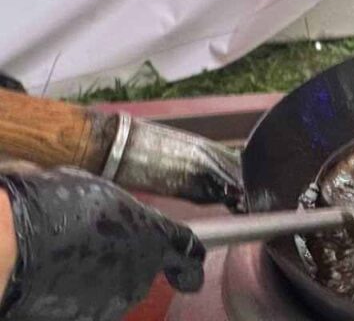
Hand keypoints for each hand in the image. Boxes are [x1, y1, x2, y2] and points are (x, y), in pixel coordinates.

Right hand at [0, 167, 203, 320]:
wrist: (11, 246)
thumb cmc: (55, 207)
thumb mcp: (102, 192)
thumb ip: (122, 210)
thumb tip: (117, 212)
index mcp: (154, 237)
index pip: (188, 252)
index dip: (189, 258)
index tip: (190, 264)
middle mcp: (142, 275)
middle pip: (146, 270)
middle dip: (129, 259)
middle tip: (96, 243)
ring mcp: (111, 304)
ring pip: (115, 289)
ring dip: (101, 277)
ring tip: (68, 257)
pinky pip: (86, 305)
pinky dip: (76, 295)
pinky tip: (54, 276)